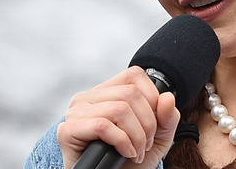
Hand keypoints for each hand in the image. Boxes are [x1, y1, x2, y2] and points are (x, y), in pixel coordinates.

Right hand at [56, 66, 180, 168]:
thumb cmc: (129, 161)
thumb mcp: (158, 138)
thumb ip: (167, 117)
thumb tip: (167, 96)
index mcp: (107, 92)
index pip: (134, 75)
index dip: (152, 98)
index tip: (153, 125)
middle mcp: (89, 97)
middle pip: (130, 94)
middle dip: (147, 124)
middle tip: (146, 145)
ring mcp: (76, 112)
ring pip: (119, 109)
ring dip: (136, 136)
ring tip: (136, 152)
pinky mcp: (68, 130)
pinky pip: (102, 126)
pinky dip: (121, 142)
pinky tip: (126, 154)